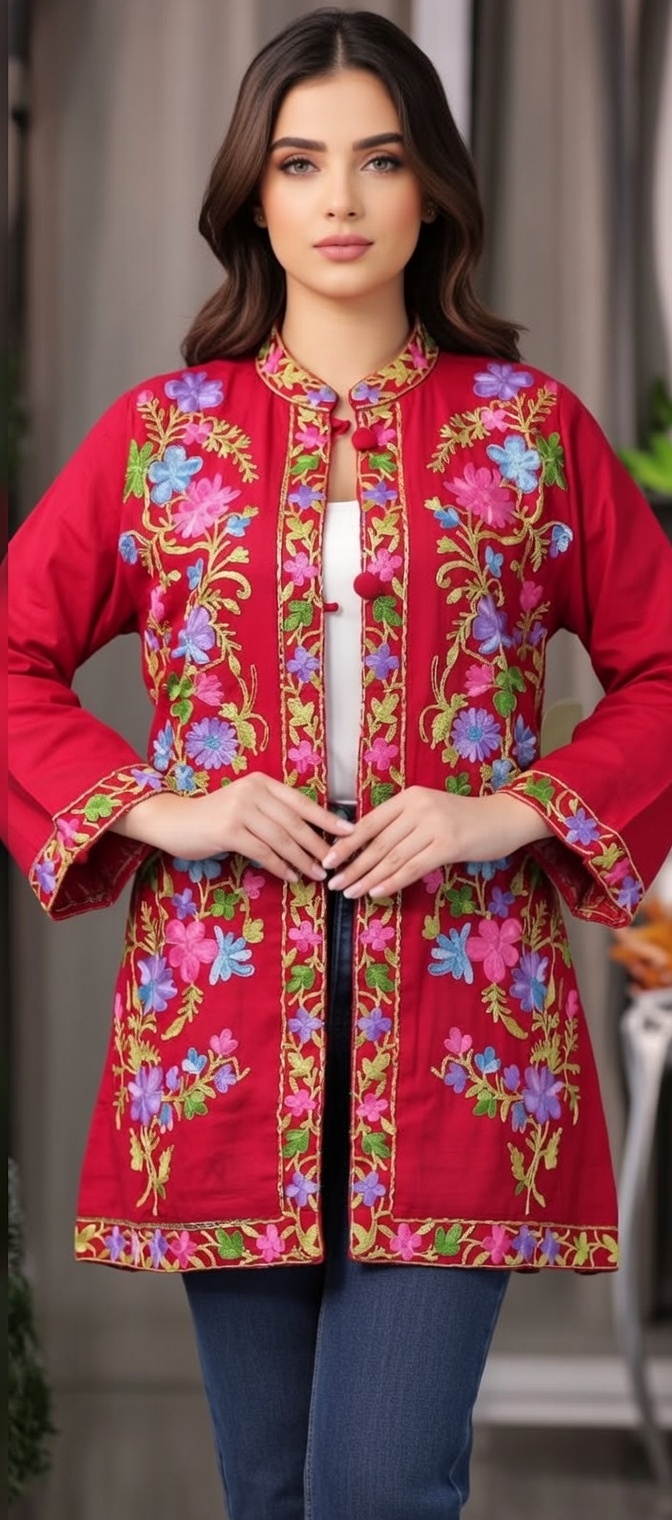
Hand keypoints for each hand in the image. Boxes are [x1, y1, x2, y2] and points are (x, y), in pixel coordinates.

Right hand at [112, 772, 354, 882]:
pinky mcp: (229, 830)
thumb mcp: (246, 807)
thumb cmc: (213, 818)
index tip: (350, 832)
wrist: (173, 821)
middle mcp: (253, 791)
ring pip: (281, 839)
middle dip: (318, 845)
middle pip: (295, 822)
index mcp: (262, 783)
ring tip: (317, 874)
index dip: (327, 818)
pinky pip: (263, 851)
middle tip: (336, 863)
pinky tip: (291, 876)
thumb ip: (272, 813)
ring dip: (302, 860)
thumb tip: (310, 833)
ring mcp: (240, 809)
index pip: (301, 802)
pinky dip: (280, 866)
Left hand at [320, 786, 550, 898]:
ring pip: (392, 857)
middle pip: (377, 842)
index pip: (370, 822)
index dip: (347, 843)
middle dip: (352, 865)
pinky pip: (413, 867)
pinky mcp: (448, 844)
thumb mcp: (429, 813)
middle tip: (333, 883)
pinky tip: (376, 892)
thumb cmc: (465, 819)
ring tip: (349, 892)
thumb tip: (368, 849)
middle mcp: (418, 807)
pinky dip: (392, 881)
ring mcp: (434, 825)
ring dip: (368, 877)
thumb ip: (403, 825)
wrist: (504, 818)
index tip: (328, 859)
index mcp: (409, 797)